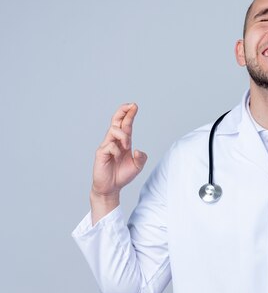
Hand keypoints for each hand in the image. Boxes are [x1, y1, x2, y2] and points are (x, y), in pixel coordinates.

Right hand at [90, 103, 147, 220]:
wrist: (111, 187)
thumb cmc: (122, 175)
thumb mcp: (137, 167)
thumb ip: (141, 158)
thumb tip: (138, 150)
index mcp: (124, 142)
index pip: (126, 125)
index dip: (129, 114)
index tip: (134, 105)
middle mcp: (114, 141)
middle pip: (116, 122)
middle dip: (122, 112)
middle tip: (130, 105)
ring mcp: (107, 146)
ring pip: (113, 131)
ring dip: (123, 136)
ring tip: (127, 146)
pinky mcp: (101, 153)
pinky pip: (110, 146)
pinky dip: (117, 151)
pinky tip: (117, 158)